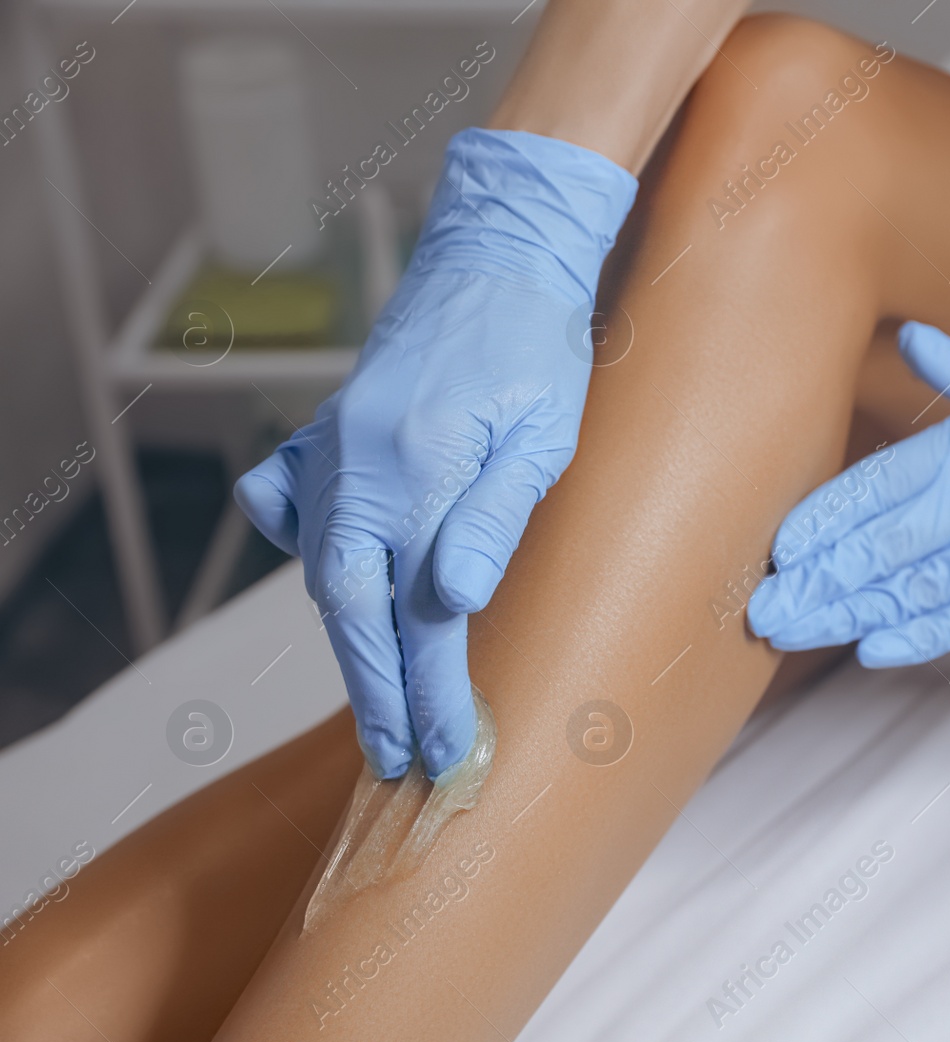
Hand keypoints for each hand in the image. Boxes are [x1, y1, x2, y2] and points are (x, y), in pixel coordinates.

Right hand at [235, 129, 636, 777]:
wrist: (495, 259)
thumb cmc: (537, 349)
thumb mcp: (544, 432)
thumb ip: (495, 515)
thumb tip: (451, 601)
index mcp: (418, 472)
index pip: (419, 614)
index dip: (431, 691)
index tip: (448, 753)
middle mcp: (358, 469)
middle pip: (353, 612)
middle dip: (378, 696)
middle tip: (399, 764)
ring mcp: (331, 452)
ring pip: (324, 573)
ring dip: (351, 648)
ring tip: (378, 711)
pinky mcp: (325, 436)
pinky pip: (296, 516)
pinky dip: (310, 564)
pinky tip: (337, 600)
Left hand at [746, 321, 949, 666]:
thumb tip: (909, 337)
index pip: (878, 487)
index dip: (824, 520)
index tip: (776, 545)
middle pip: (880, 548)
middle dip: (816, 581)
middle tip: (758, 609)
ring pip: (910, 591)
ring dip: (847, 614)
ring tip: (794, 633)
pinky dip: (918, 638)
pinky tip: (872, 653)